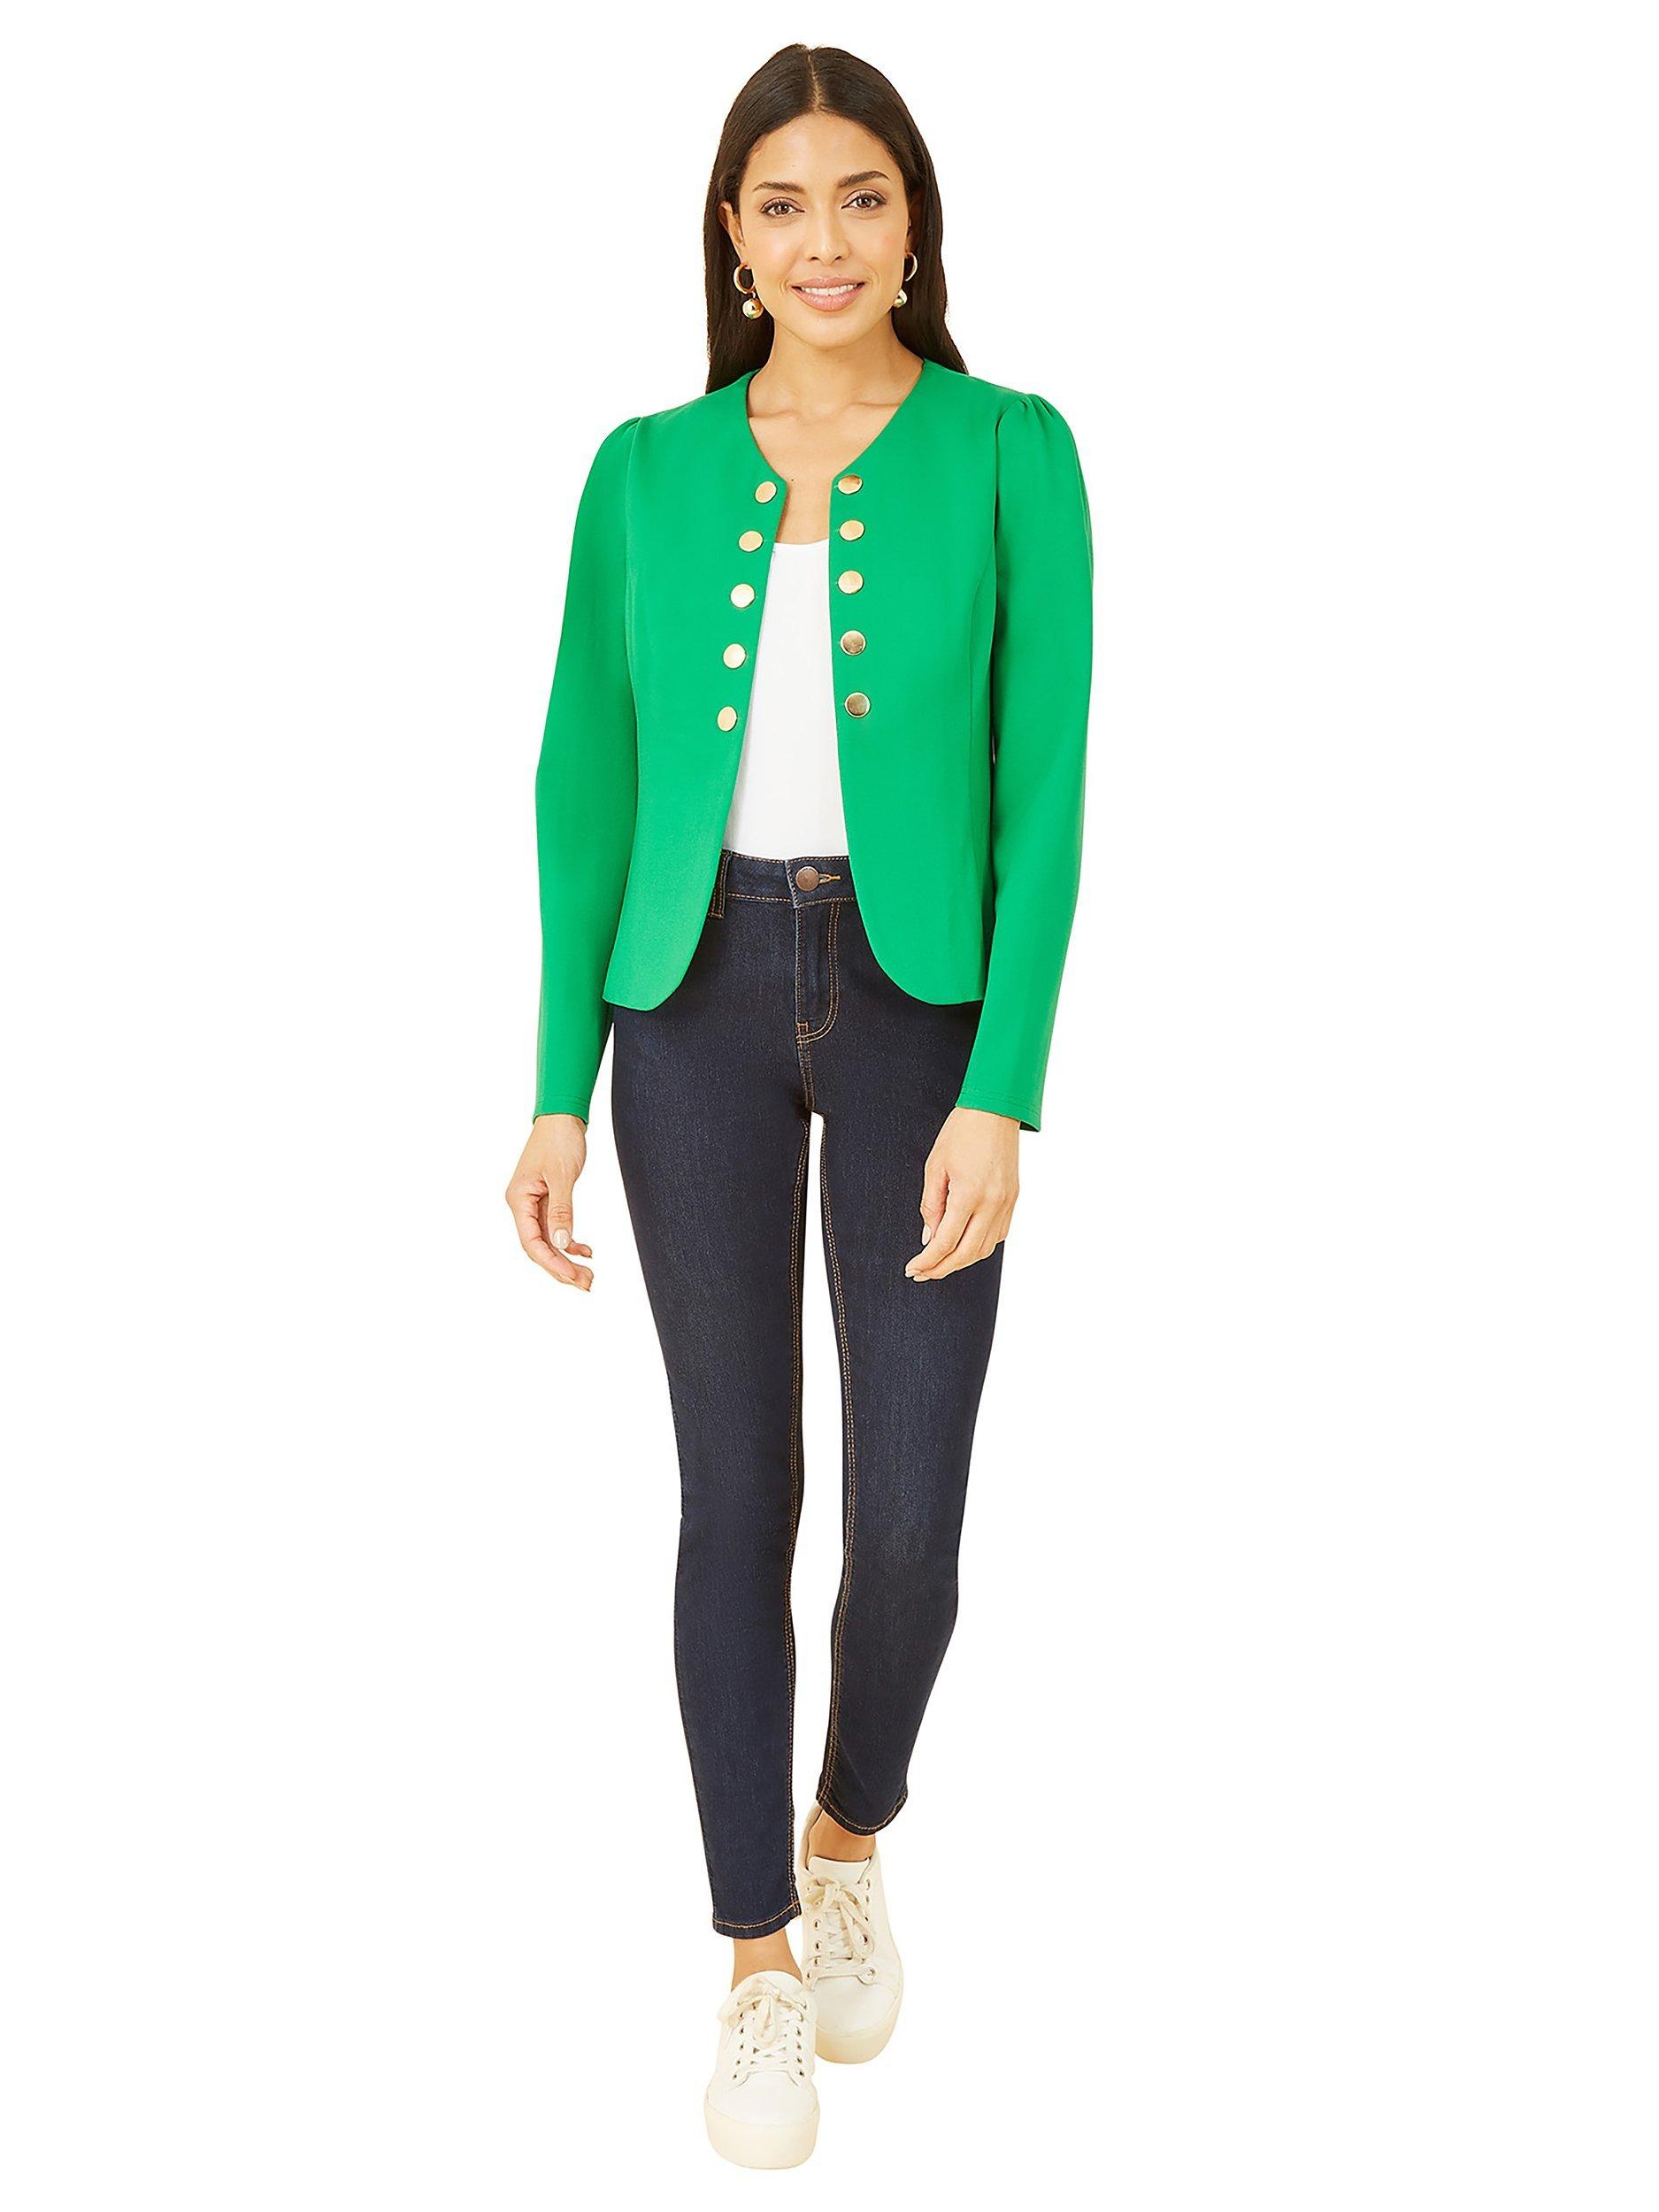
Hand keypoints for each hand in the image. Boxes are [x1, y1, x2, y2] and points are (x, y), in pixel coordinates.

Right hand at [506, 1114, 595, 1289]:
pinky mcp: (547, 1200)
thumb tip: (563, 1243)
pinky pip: (556, 1229)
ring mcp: (534, 1204)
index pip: (531, 1242)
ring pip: (549, 1241)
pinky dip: (571, 1241)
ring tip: (589, 1276)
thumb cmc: (559, 1140)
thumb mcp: (562, 1175)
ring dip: (567, 1259)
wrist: (562, 1116)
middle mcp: (522, 1205)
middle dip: (562, 1268)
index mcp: (519, 1199)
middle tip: (587, 1284)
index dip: (552, 1262)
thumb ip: (561, 1210)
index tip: (573, 1276)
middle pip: (539, 1247)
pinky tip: (586, 1251)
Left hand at [905, 1107, 1018, 1279]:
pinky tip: (964, 1245)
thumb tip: (928, 1237)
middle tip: (923, 1273)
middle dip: (942, 1268)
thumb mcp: (935, 1166)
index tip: (913, 1269)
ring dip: (962, 1261)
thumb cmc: (961, 1132)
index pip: (946, 1242)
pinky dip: (980, 1246)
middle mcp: (992, 1204)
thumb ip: (931, 1205)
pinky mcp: (1014, 1199)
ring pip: (985, 1249)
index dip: (927, 1261)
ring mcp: (1007, 1203)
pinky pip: (998, 1234)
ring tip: (940, 1262)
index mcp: (969, 1194)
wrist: (995, 1110)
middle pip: (967, 1253)